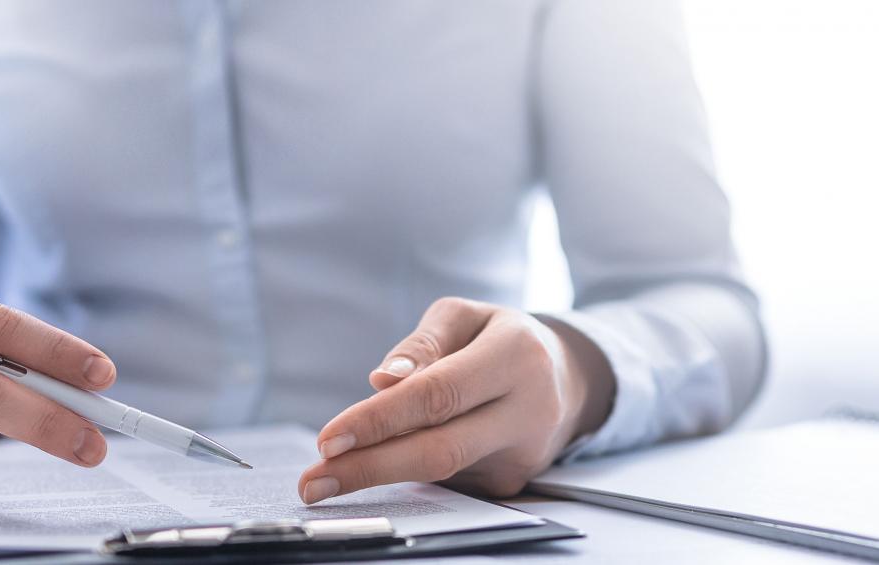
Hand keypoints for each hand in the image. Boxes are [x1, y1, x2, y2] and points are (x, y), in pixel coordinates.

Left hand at [298, 297, 613, 502]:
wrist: (565, 377)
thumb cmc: (498, 338)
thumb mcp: (462, 317)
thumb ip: (421, 344)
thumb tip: (381, 380)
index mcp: (515, 357)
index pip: (438, 395)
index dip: (379, 420)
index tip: (329, 439)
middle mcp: (528, 411)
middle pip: (440, 450)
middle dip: (368, 469)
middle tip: (313, 481)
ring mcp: (523, 455)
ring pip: (440, 472)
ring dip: (377, 474)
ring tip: (327, 477)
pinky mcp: (512, 482)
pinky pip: (447, 481)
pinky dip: (407, 472)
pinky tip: (380, 463)